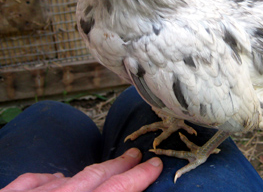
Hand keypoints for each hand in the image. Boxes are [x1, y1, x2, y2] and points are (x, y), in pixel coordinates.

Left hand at [2, 148, 161, 191]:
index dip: (137, 178)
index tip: (155, 165)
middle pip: (94, 177)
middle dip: (119, 165)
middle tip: (137, 155)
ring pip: (67, 178)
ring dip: (91, 172)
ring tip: (108, 165)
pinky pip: (33, 182)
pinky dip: (51, 179)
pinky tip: (58, 178)